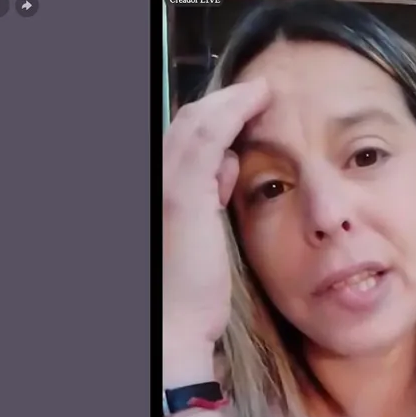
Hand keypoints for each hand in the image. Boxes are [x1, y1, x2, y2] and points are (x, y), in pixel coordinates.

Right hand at [162, 77, 271, 347]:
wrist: (177, 324)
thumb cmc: (192, 288)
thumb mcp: (202, 231)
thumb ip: (209, 194)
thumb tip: (228, 164)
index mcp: (159, 188)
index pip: (181, 137)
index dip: (213, 118)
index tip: (245, 109)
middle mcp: (154, 178)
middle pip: (185, 123)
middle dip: (222, 104)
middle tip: (257, 94)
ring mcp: (164, 182)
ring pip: (196, 121)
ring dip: (231, 101)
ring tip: (261, 92)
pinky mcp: (182, 192)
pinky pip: (209, 135)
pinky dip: (233, 111)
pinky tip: (257, 100)